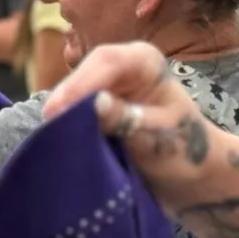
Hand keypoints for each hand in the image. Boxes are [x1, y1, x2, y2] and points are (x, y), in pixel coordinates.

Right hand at [51, 42, 210, 179]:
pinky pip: (74, 109)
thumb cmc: (184, 152)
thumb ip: (128, 121)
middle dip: (67, 96)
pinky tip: (55, 136)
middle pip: (86, 72)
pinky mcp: (96, 106)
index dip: (82, 83)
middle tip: (48, 122)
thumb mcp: (159, 139)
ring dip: (63, 112)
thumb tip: (95, 104)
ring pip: (76, 91)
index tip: (61, 108)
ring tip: (48, 132)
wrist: (190, 175)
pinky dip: (66, 122)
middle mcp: (122, 67)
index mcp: (145, 62)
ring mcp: (107, 86)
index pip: (108, 62)